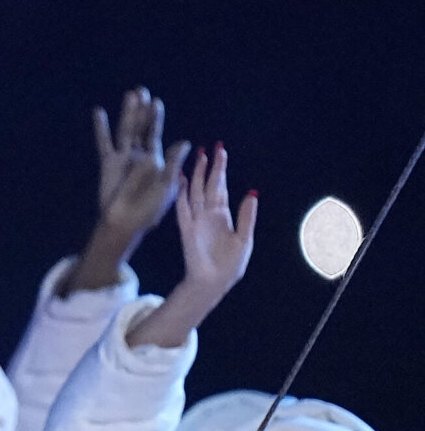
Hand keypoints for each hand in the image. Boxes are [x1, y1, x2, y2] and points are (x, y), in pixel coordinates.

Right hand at [62, 87, 189, 293]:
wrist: (127, 222)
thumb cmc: (151, 209)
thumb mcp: (169, 186)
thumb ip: (175, 163)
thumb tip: (185, 142)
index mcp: (157, 160)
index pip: (156, 135)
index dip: (156, 120)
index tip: (156, 103)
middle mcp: (140, 155)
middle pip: (141, 128)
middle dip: (142, 111)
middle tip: (142, 91)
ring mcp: (124, 158)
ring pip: (126, 131)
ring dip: (127, 113)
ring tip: (130, 96)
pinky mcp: (109, 163)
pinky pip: (105, 142)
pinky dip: (102, 127)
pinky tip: (99, 112)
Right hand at [127, 146, 256, 348]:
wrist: (213, 282)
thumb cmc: (229, 265)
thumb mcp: (244, 238)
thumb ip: (246, 217)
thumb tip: (251, 193)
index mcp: (222, 216)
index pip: (220, 187)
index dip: (220, 170)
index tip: (221, 152)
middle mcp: (208, 214)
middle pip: (207, 185)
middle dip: (209, 167)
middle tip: (210, 147)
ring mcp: (196, 220)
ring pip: (195, 192)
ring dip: (195, 175)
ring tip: (197, 157)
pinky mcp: (187, 229)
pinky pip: (183, 207)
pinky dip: (181, 193)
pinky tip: (179, 180)